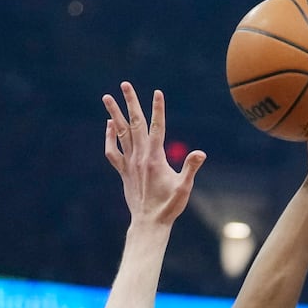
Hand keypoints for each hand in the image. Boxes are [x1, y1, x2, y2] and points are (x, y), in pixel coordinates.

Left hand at [103, 82, 206, 225]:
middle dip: (130, 102)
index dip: (157, 109)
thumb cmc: (169, 207)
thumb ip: (190, 168)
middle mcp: (140, 157)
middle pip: (135, 124)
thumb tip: (200, 153)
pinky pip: (113, 151)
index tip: (157, 92)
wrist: (149, 223)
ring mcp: (129, 164)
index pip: (157, 127)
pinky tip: (109, 125)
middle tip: (125, 84)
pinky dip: (110, 137)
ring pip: (120, 133)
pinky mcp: (123, 172)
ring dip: (114, 114)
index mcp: (155, 158)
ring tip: (107, 97)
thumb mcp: (184, 188)